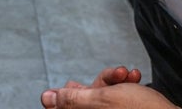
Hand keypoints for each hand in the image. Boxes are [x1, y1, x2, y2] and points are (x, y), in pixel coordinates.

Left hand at [41, 66, 177, 108]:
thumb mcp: (102, 100)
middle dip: (100, 79)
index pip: (62, 107)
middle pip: (84, 96)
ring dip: (115, 78)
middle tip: (114, 75)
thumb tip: (47, 98)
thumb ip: (72, 99)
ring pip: (102, 92)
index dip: (65, 94)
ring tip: (129, 75)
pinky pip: (117, 95)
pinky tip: (134, 78)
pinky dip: (126, 84)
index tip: (74, 85)